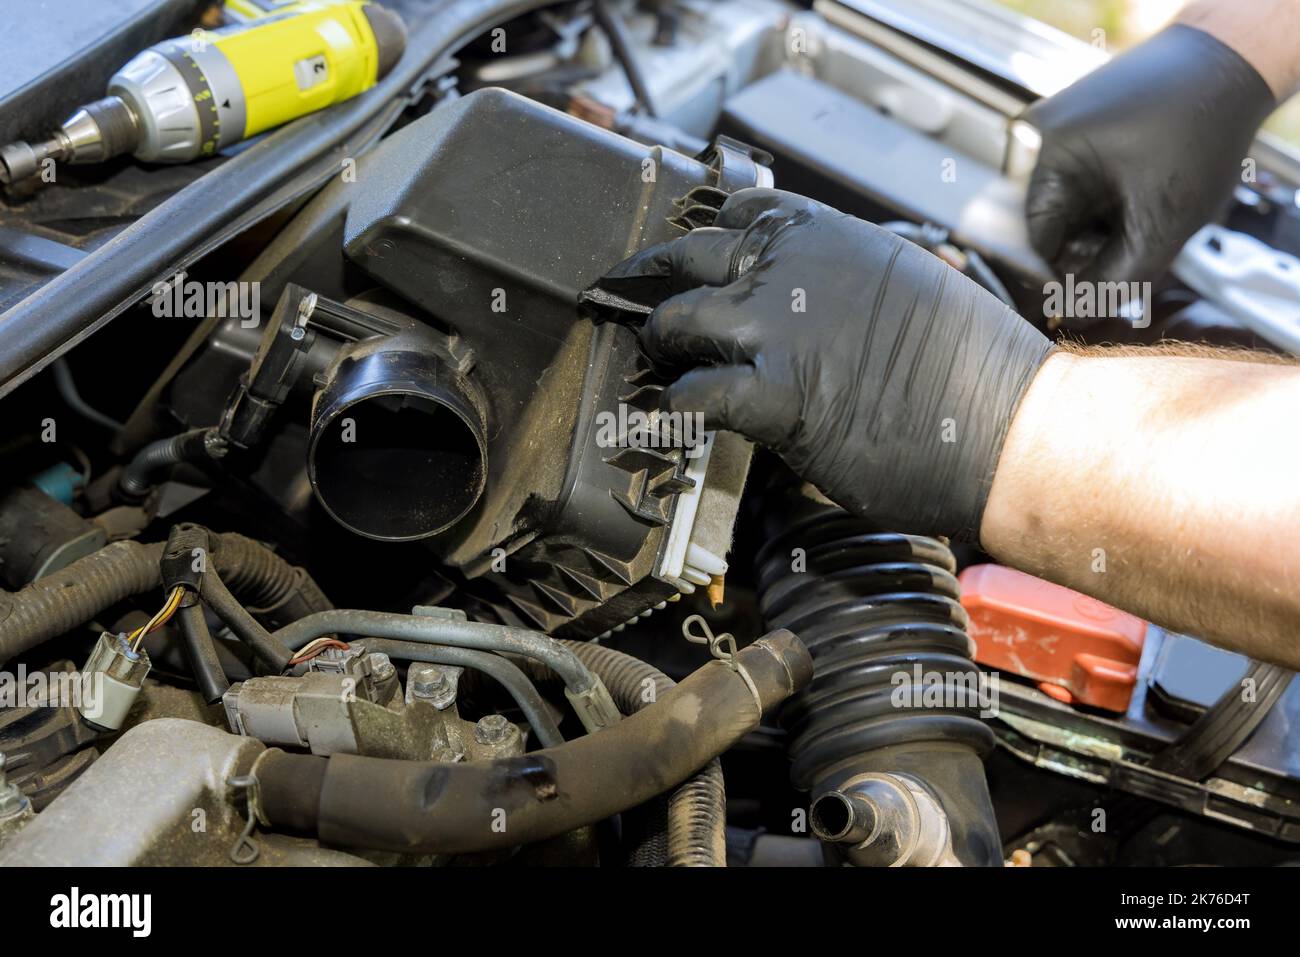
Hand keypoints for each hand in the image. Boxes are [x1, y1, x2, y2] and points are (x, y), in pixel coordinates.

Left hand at [605, 188, 1052, 538]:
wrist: (1013, 426)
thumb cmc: (979, 369)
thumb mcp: (911, 285)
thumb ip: (848, 281)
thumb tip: (820, 297)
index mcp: (833, 236)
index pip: (743, 212)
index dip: (705, 238)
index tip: (686, 259)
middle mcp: (798, 269)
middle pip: (692, 259)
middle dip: (657, 284)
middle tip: (639, 307)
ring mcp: (782, 330)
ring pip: (679, 320)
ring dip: (660, 345)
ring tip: (656, 364)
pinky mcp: (779, 397)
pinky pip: (696, 393)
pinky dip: (673, 406)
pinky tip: (667, 416)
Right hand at [1024, 24, 1274, 291]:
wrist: (1232, 62)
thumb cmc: (1201, 122)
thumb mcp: (1159, 220)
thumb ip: (1114, 278)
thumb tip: (1076, 314)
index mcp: (1045, 155)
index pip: (1038, 240)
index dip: (1071, 271)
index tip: (1103, 286)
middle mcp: (1040, 137)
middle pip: (1054, 224)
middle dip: (1096, 244)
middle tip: (1140, 244)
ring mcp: (1060, 128)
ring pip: (1072, 206)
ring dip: (1107, 223)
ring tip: (1149, 209)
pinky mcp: (1080, 125)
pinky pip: (1084, 181)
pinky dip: (1113, 198)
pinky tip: (1144, 189)